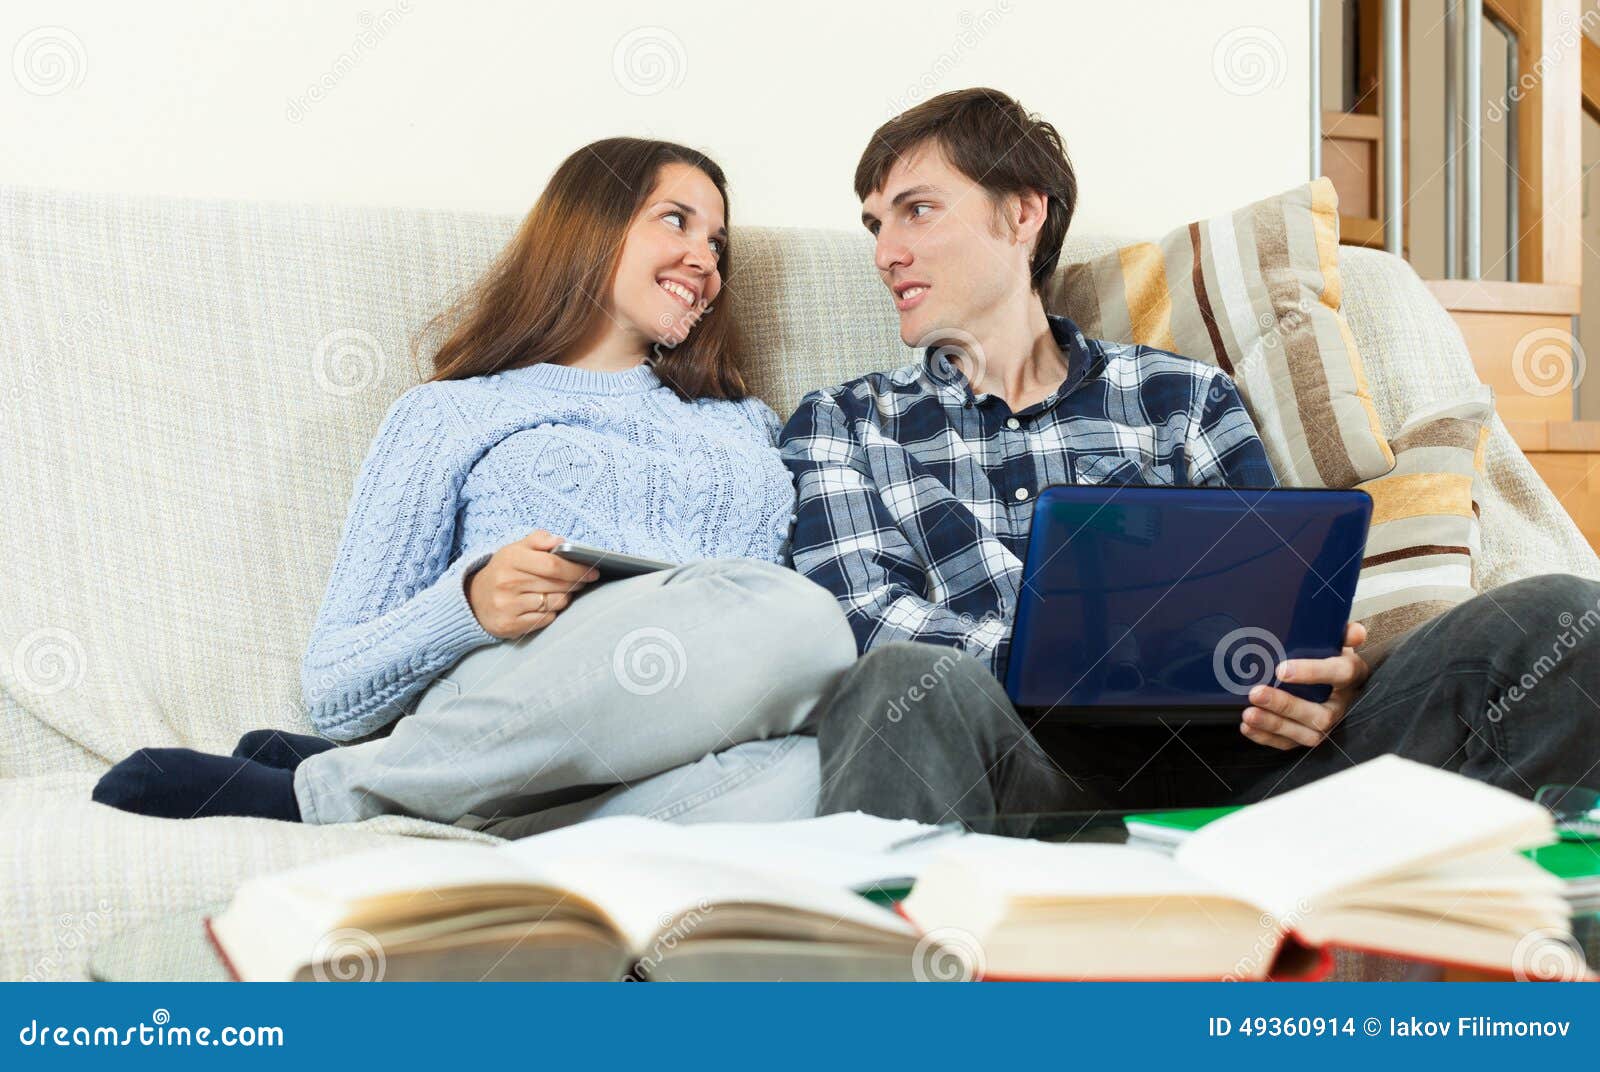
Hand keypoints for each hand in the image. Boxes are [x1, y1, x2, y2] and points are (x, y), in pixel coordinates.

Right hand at [466, 530, 598, 639]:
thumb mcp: (515, 549)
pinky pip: (546, 619)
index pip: (553, 564)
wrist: (474, 599)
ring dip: (565, 597)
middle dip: (576, 582)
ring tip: (561, 591)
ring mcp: (508, 606)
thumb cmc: (504, 571)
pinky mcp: (510, 625)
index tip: (592, 570)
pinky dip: (552, 612)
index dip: (577, 568)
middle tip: (583, 580)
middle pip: (557, 584)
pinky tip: (546, 605)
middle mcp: (507, 582)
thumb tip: (560, 541)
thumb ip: (538, 540)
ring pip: (554, 603)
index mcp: (511, 559)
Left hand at [1239, 622, 1370, 749]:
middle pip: (1320, 714)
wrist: (1332, 678)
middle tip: (1256, 693)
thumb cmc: (1329, 656)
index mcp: (1352, 675)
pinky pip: (1289, 744)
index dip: (1312, 672)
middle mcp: (1342, 705)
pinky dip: (1266, 738)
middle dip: (1285, 705)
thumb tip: (1355, 631)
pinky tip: (1247, 726)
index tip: (1281, 670)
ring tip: (1248, 713)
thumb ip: (1344, 633)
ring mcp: (1326, 725)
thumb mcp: (1337, 641)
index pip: (1339, 674)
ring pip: (1304, 733)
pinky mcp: (1308, 735)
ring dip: (1273, 725)